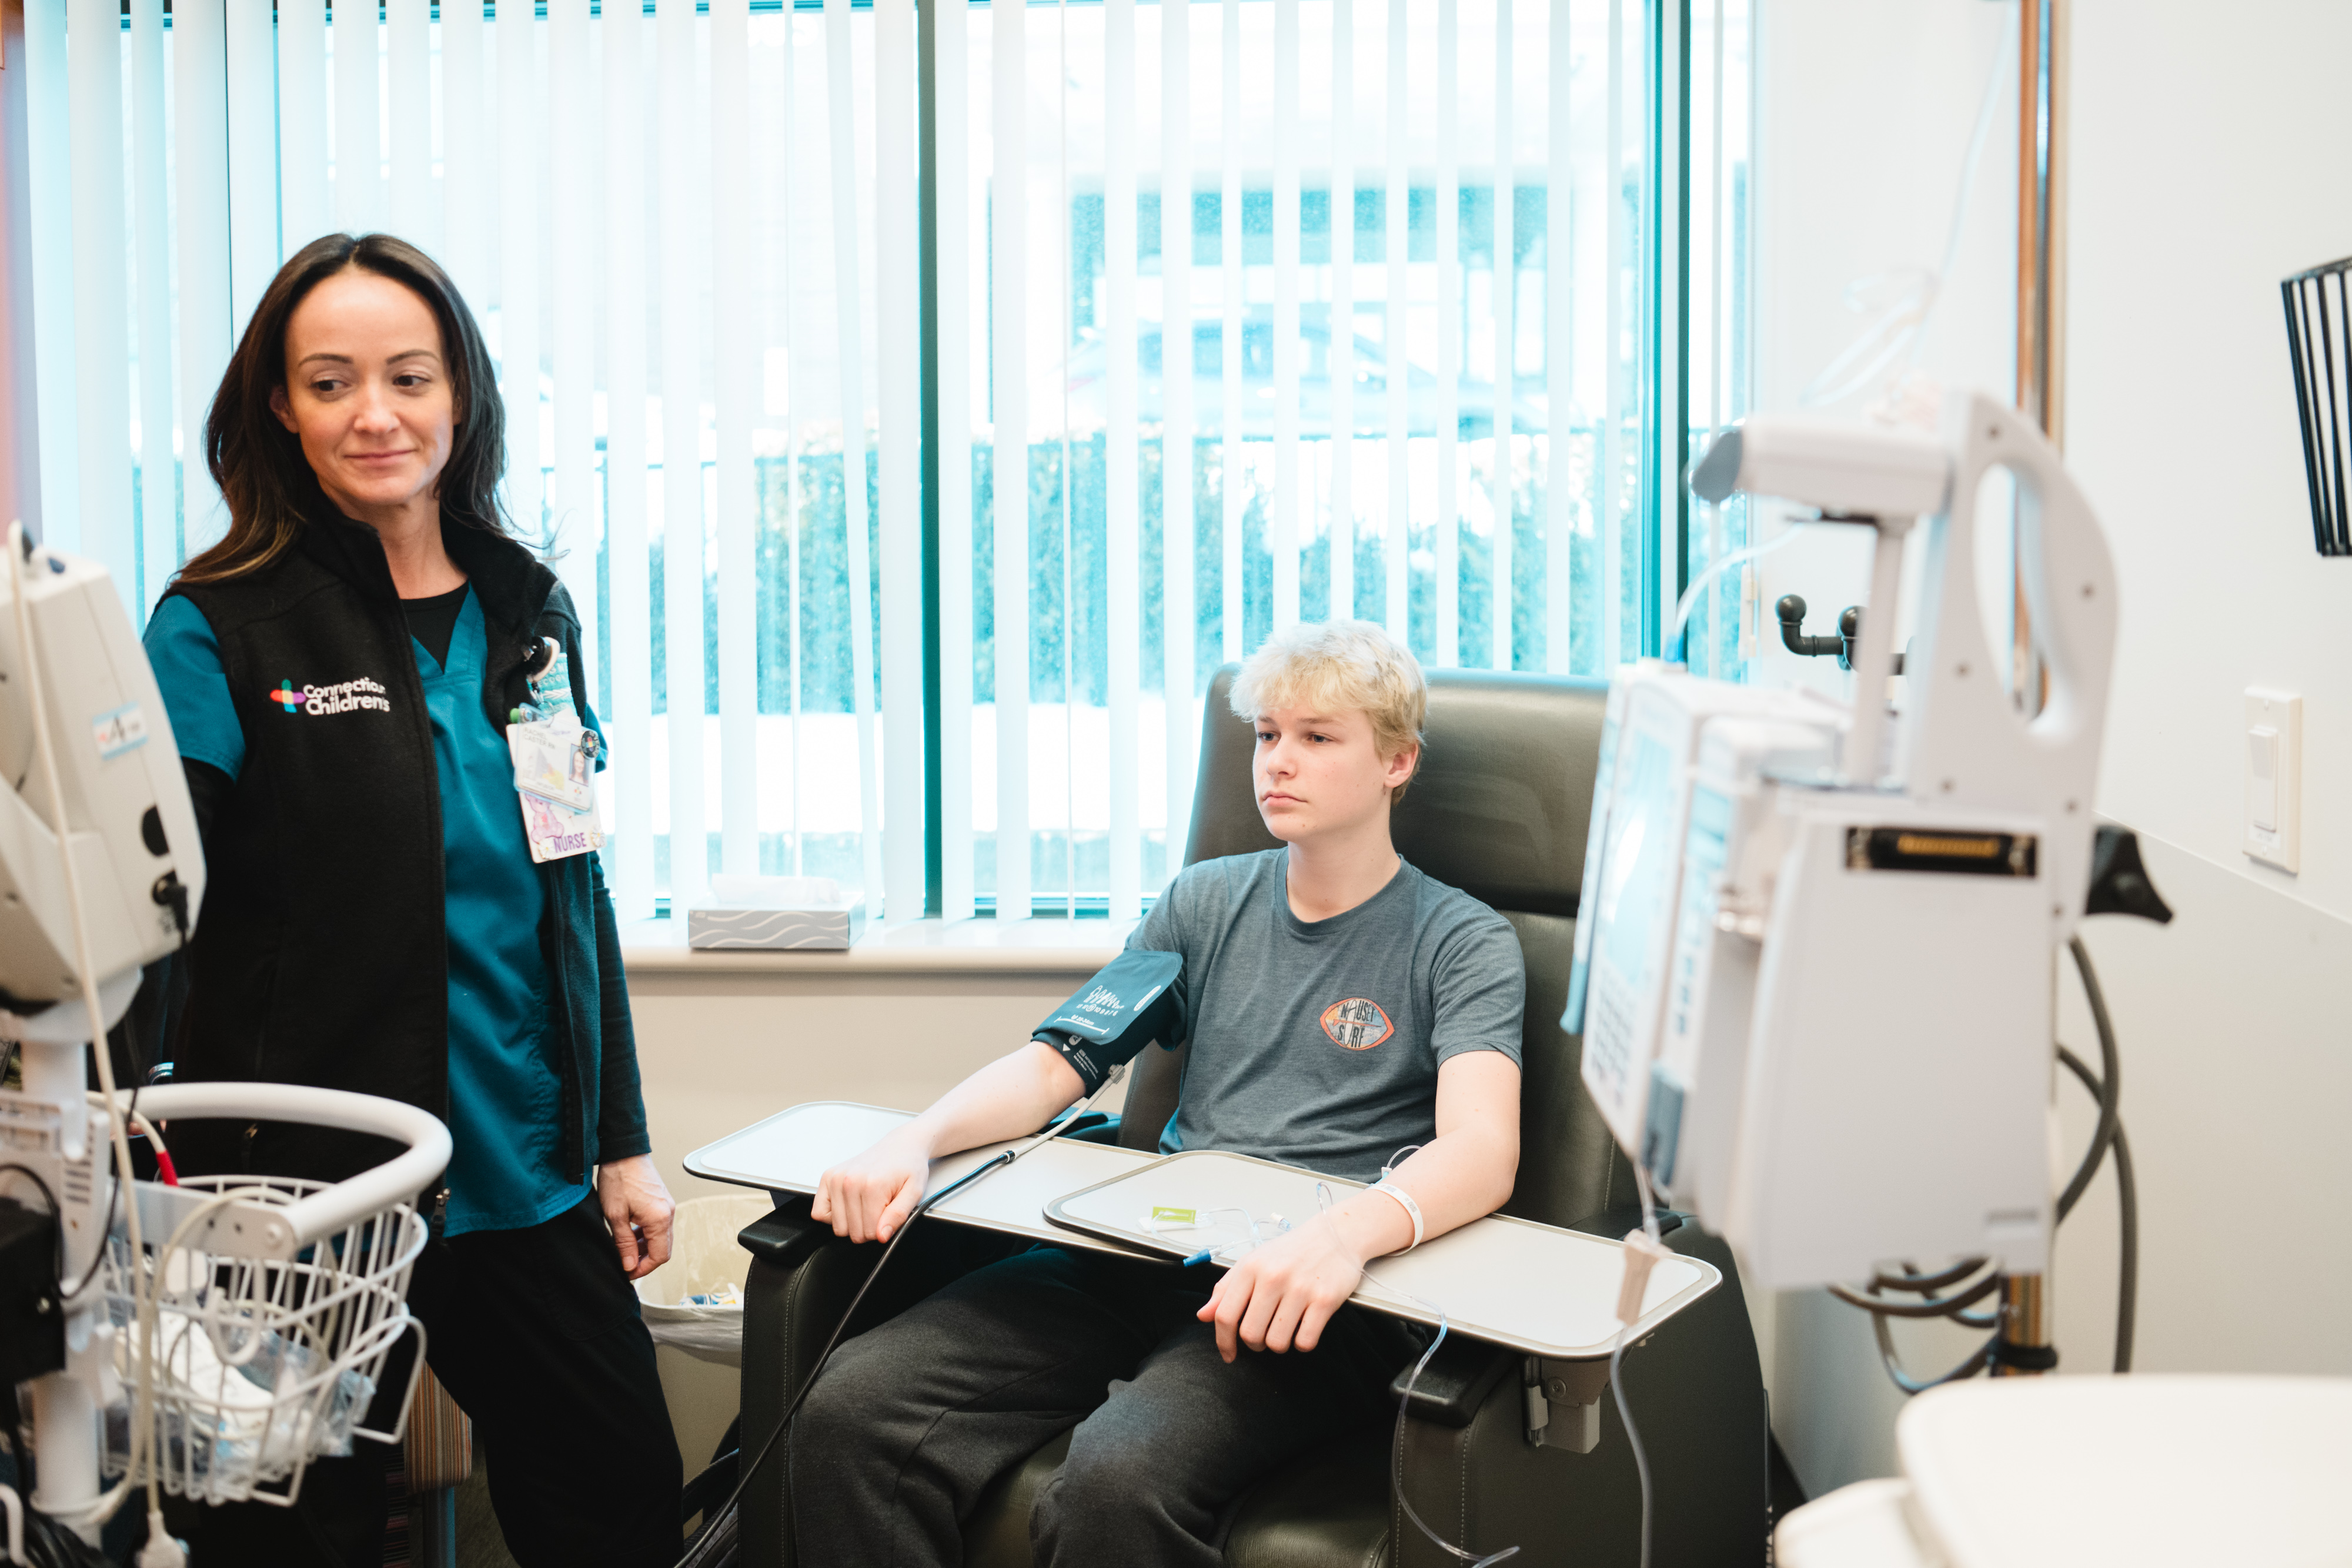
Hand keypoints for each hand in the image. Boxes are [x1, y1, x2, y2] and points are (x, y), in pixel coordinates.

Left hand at [597, 1154, 674, 1280]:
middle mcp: (668, 1213)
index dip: (643, 1268)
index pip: (659, 1256)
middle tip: (626, 1264)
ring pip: (661, 1237)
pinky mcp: (662, 1201)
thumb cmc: (619, 1178)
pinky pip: (658, 1225)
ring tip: (625, 1249)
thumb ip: (624, 1243)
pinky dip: (646, 1234)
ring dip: (645, 1247)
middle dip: (645, 1260)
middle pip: (664, 1248)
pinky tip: (630, 1234)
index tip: (628, 1272)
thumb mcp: (615, 1216)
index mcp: (659, 1218)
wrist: (624, 1152)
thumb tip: (629, 1265)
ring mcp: (667, 1206)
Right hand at [812, 1129, 931, 1243]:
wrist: (900, 1146)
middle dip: (867, 1228)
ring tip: (866, 1205)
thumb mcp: (914, 1193)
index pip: (869, 1232)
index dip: (881, 1231)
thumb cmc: (908, 1167)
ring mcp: (836, 1178)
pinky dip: (833, 1216)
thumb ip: (898, 1216)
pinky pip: (819, 1213)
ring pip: (837, 1227)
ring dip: (852, 1222)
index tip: (887, 1216)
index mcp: (872, 1186)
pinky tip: (849, 1206)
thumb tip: (881, 1235)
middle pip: (852, 1232)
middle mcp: (849, 1181)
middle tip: (878, 1210)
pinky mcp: (827, 1177)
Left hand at [1195, 1213, 1372, 1361]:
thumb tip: (1203, 1315)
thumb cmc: (1291, 1251)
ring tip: (1284, 1329)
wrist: (1335, 1234)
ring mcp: (1300, 1289)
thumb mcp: (1253, 1262)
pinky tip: (1303, 1328)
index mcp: (1251, 1267)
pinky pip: (1305, 1341)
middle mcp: (1273, 1277)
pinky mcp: (1325, 1300)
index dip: (1223, 1341)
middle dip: (1254, 1345)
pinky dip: (1302, 1343)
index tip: (1228, 1353)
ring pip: (1277, 1343)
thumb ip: (1225, 1289)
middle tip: (1262, 1337)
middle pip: (1250, 1334)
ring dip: (1278, 1345)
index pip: (1225, 1315)